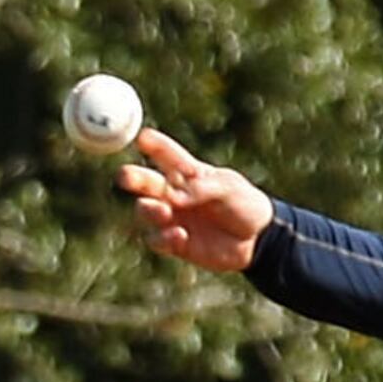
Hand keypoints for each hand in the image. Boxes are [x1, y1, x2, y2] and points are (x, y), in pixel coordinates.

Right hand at [117, 129, 274, 273]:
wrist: (259, 241)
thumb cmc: (246, 205)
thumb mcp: (228, 189)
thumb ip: (200, 188)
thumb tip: (173, 196)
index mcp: (189, 173)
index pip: (167, 154)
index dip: (154, 145)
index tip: (141, 138)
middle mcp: (175, 194)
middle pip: (145, 182)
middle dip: (132, 177)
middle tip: (124, 176)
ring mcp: (173, 218)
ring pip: (144, 211)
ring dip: (148, 210)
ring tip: (164, 212)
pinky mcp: (176, 243)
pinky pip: (156, 240)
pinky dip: (162, 237)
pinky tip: (180, 236)